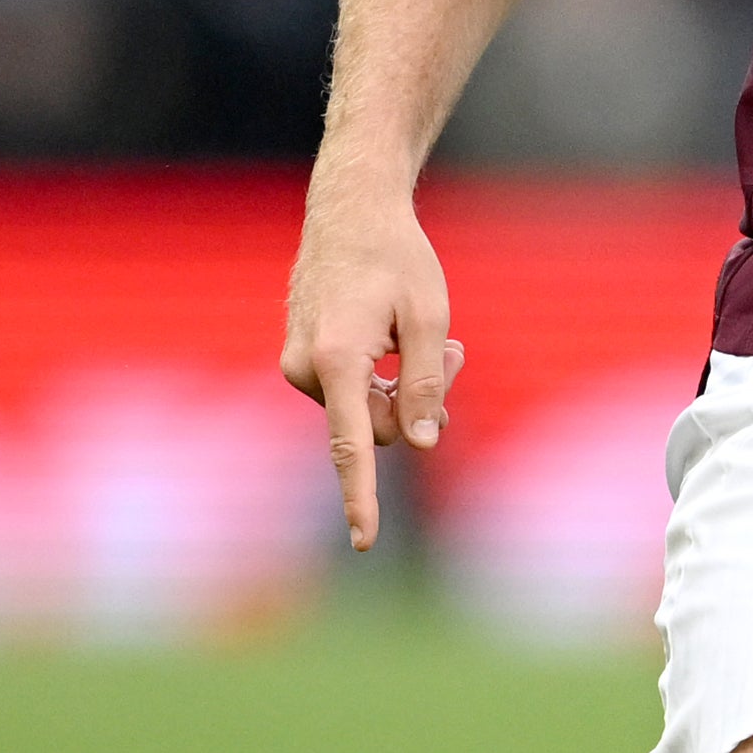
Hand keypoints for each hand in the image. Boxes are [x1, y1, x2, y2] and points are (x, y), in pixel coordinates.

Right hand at [280, 179, 466, 547]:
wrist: (349, 213)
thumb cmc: (395, 258)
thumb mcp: (430, 317)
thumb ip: (426, 384)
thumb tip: (422, 444)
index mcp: (336, 359)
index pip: (351, 443)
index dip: (362, 495)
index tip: (365, 539)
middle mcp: (306, 370)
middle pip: (380, 429)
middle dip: (421, 405)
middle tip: (453, 354)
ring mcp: (299, 367)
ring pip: (369, 414)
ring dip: (407, 388)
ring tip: (436, 342)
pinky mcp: (303, 363)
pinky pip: (354, 396)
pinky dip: (386, 380)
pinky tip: (401, 343)